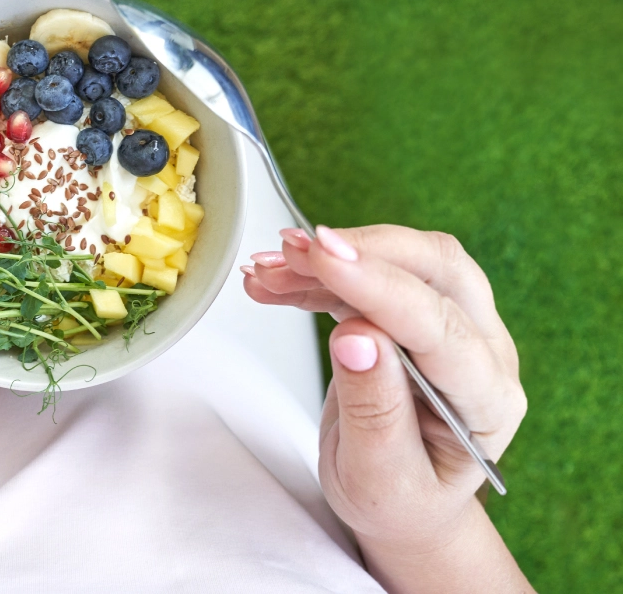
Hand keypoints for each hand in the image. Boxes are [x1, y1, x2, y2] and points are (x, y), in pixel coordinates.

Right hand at [242, 225, 529, 590]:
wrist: (400, 505)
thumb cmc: (397, 499)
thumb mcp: (380, 478)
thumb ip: (374, 411)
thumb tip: (356, 336)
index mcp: (488, 399)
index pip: (439, 326)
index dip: (379, 287)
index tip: (325, 261)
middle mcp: (484, 350)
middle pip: (437, 268)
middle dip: (363, 250)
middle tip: (296, 249)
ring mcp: (451, 326)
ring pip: (402, 261)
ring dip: (330, 259)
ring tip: (267, 270)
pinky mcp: (411, 314)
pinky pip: (370, 276)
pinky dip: (319, 274)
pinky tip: (274, 281)